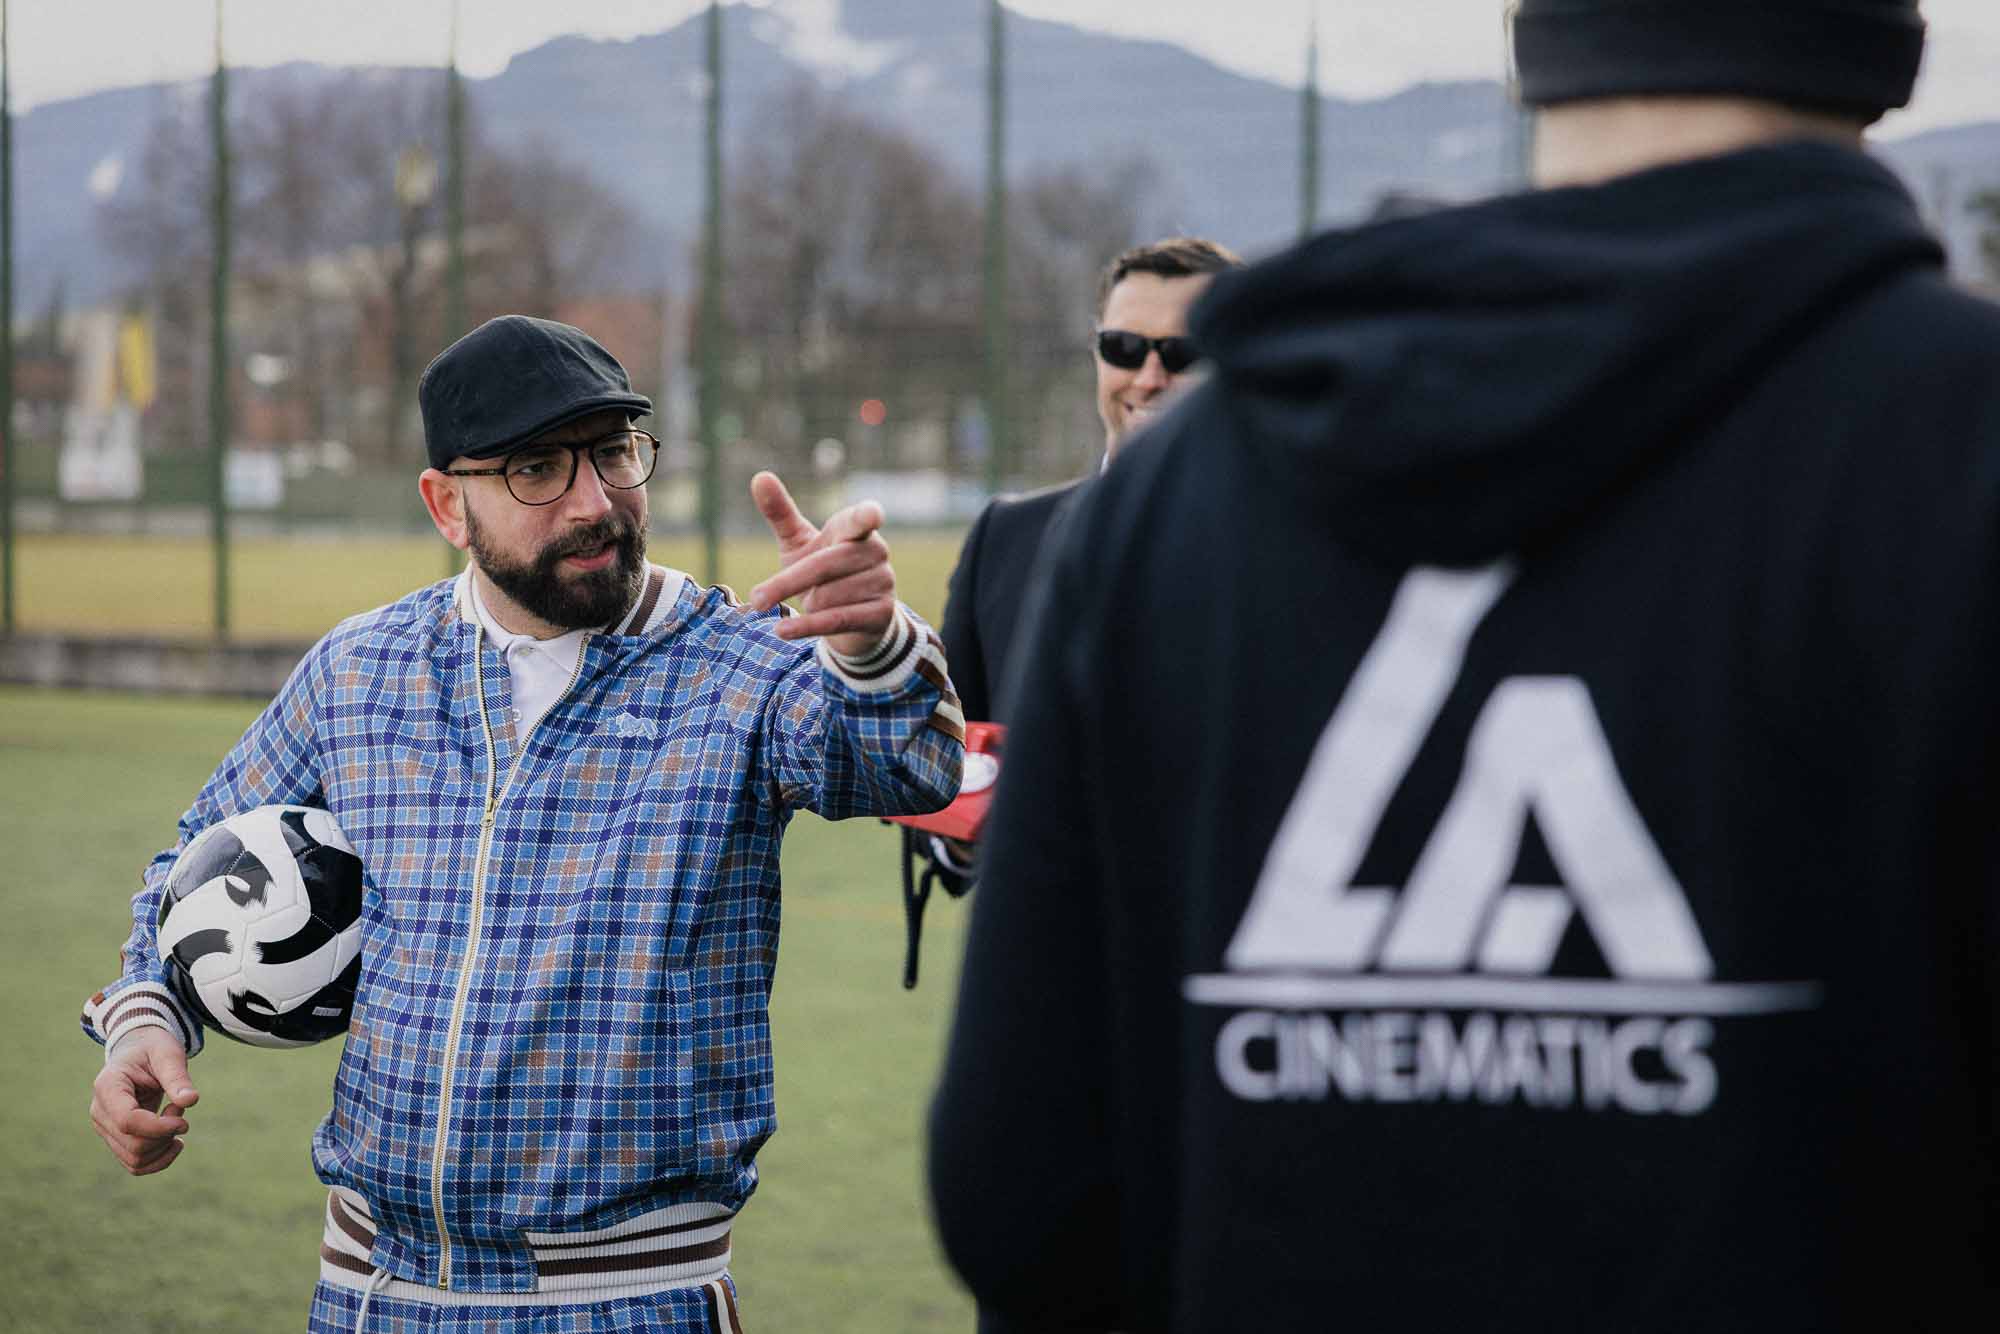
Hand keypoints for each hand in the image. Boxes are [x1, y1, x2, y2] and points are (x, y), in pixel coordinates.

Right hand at [90, 1028, 198, 1176]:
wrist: (138, 1052)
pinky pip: (136, 1164)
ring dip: (165, 1147)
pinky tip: (173, 1140)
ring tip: (176, 1119)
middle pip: (134, 1145)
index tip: (183, 1117)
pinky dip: (160, 1159)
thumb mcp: (167, 1053)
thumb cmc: (153, 1049)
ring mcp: (105, 1129)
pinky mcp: (116, 1139)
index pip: (127, 1121)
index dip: (159, 1127)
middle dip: (167, 1134)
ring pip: (135, 1160)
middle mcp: (100, 1112)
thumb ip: (177, 1076)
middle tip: (180, 1109)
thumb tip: (191, 1100)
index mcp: (108, 1087)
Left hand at [748, 471, 897, 658]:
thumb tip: (760, 476)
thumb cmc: (821, 572)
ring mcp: (883, 582)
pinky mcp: (881, 613)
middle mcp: (875, 551)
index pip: (861, 519)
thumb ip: (781, 512)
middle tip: (755, 600)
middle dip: (788, 583)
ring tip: (816, 603)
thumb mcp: (799, 543)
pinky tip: (781, 631)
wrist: (853, 620)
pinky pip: (836, 620)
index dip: (866, 517)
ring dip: (810, 604)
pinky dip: (806, 626)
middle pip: (825, 565)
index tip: (873, 515)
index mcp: (855, 528)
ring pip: (828, 596)